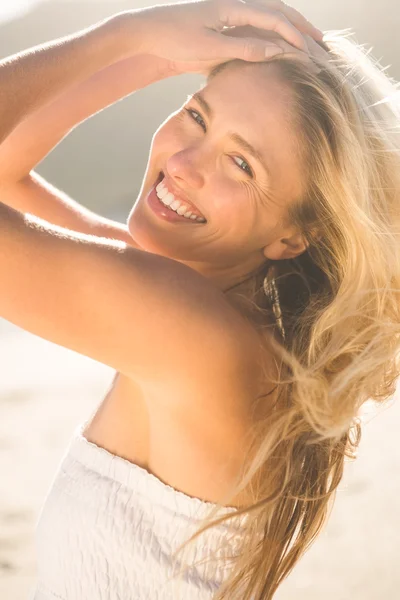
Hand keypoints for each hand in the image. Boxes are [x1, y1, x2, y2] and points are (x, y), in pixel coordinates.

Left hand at [122, 0, 323, 75]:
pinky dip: (271, 37)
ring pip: (268, 19)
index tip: (310, 51)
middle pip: (277, 12)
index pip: (274, 18)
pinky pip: (255, 29)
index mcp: (233, 7)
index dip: (294, 35)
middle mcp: (234, 6)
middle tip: (321, 42)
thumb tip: (276, 49)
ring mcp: (229, 16)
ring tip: (307, 43)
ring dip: (288, 30)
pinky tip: (279, 48)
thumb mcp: (210, 47)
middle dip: (300, 27)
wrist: (148, 33)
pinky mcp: (223, 27)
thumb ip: (244, 48)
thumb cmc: (175, 38)